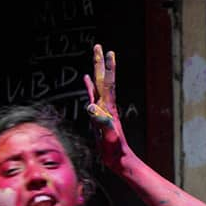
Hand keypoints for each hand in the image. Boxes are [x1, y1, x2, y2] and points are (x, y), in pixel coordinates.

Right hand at [83, 44, 132, 169]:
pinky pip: (92, 96)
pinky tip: (86, 79)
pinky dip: (89, 86)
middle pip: (103, 79)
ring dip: (96, 71)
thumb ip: (101, 121)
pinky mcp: (97, 115)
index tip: (108, 52)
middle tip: (98, 46)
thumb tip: (91, 106)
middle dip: (100, 62)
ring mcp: (102, 109)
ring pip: (98, 85)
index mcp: (108, 107)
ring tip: (95, 57)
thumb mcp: (108, 136)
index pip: (108, 83)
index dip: (107, 68)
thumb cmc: (115, 150)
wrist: (118, 160)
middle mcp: (106, 105)